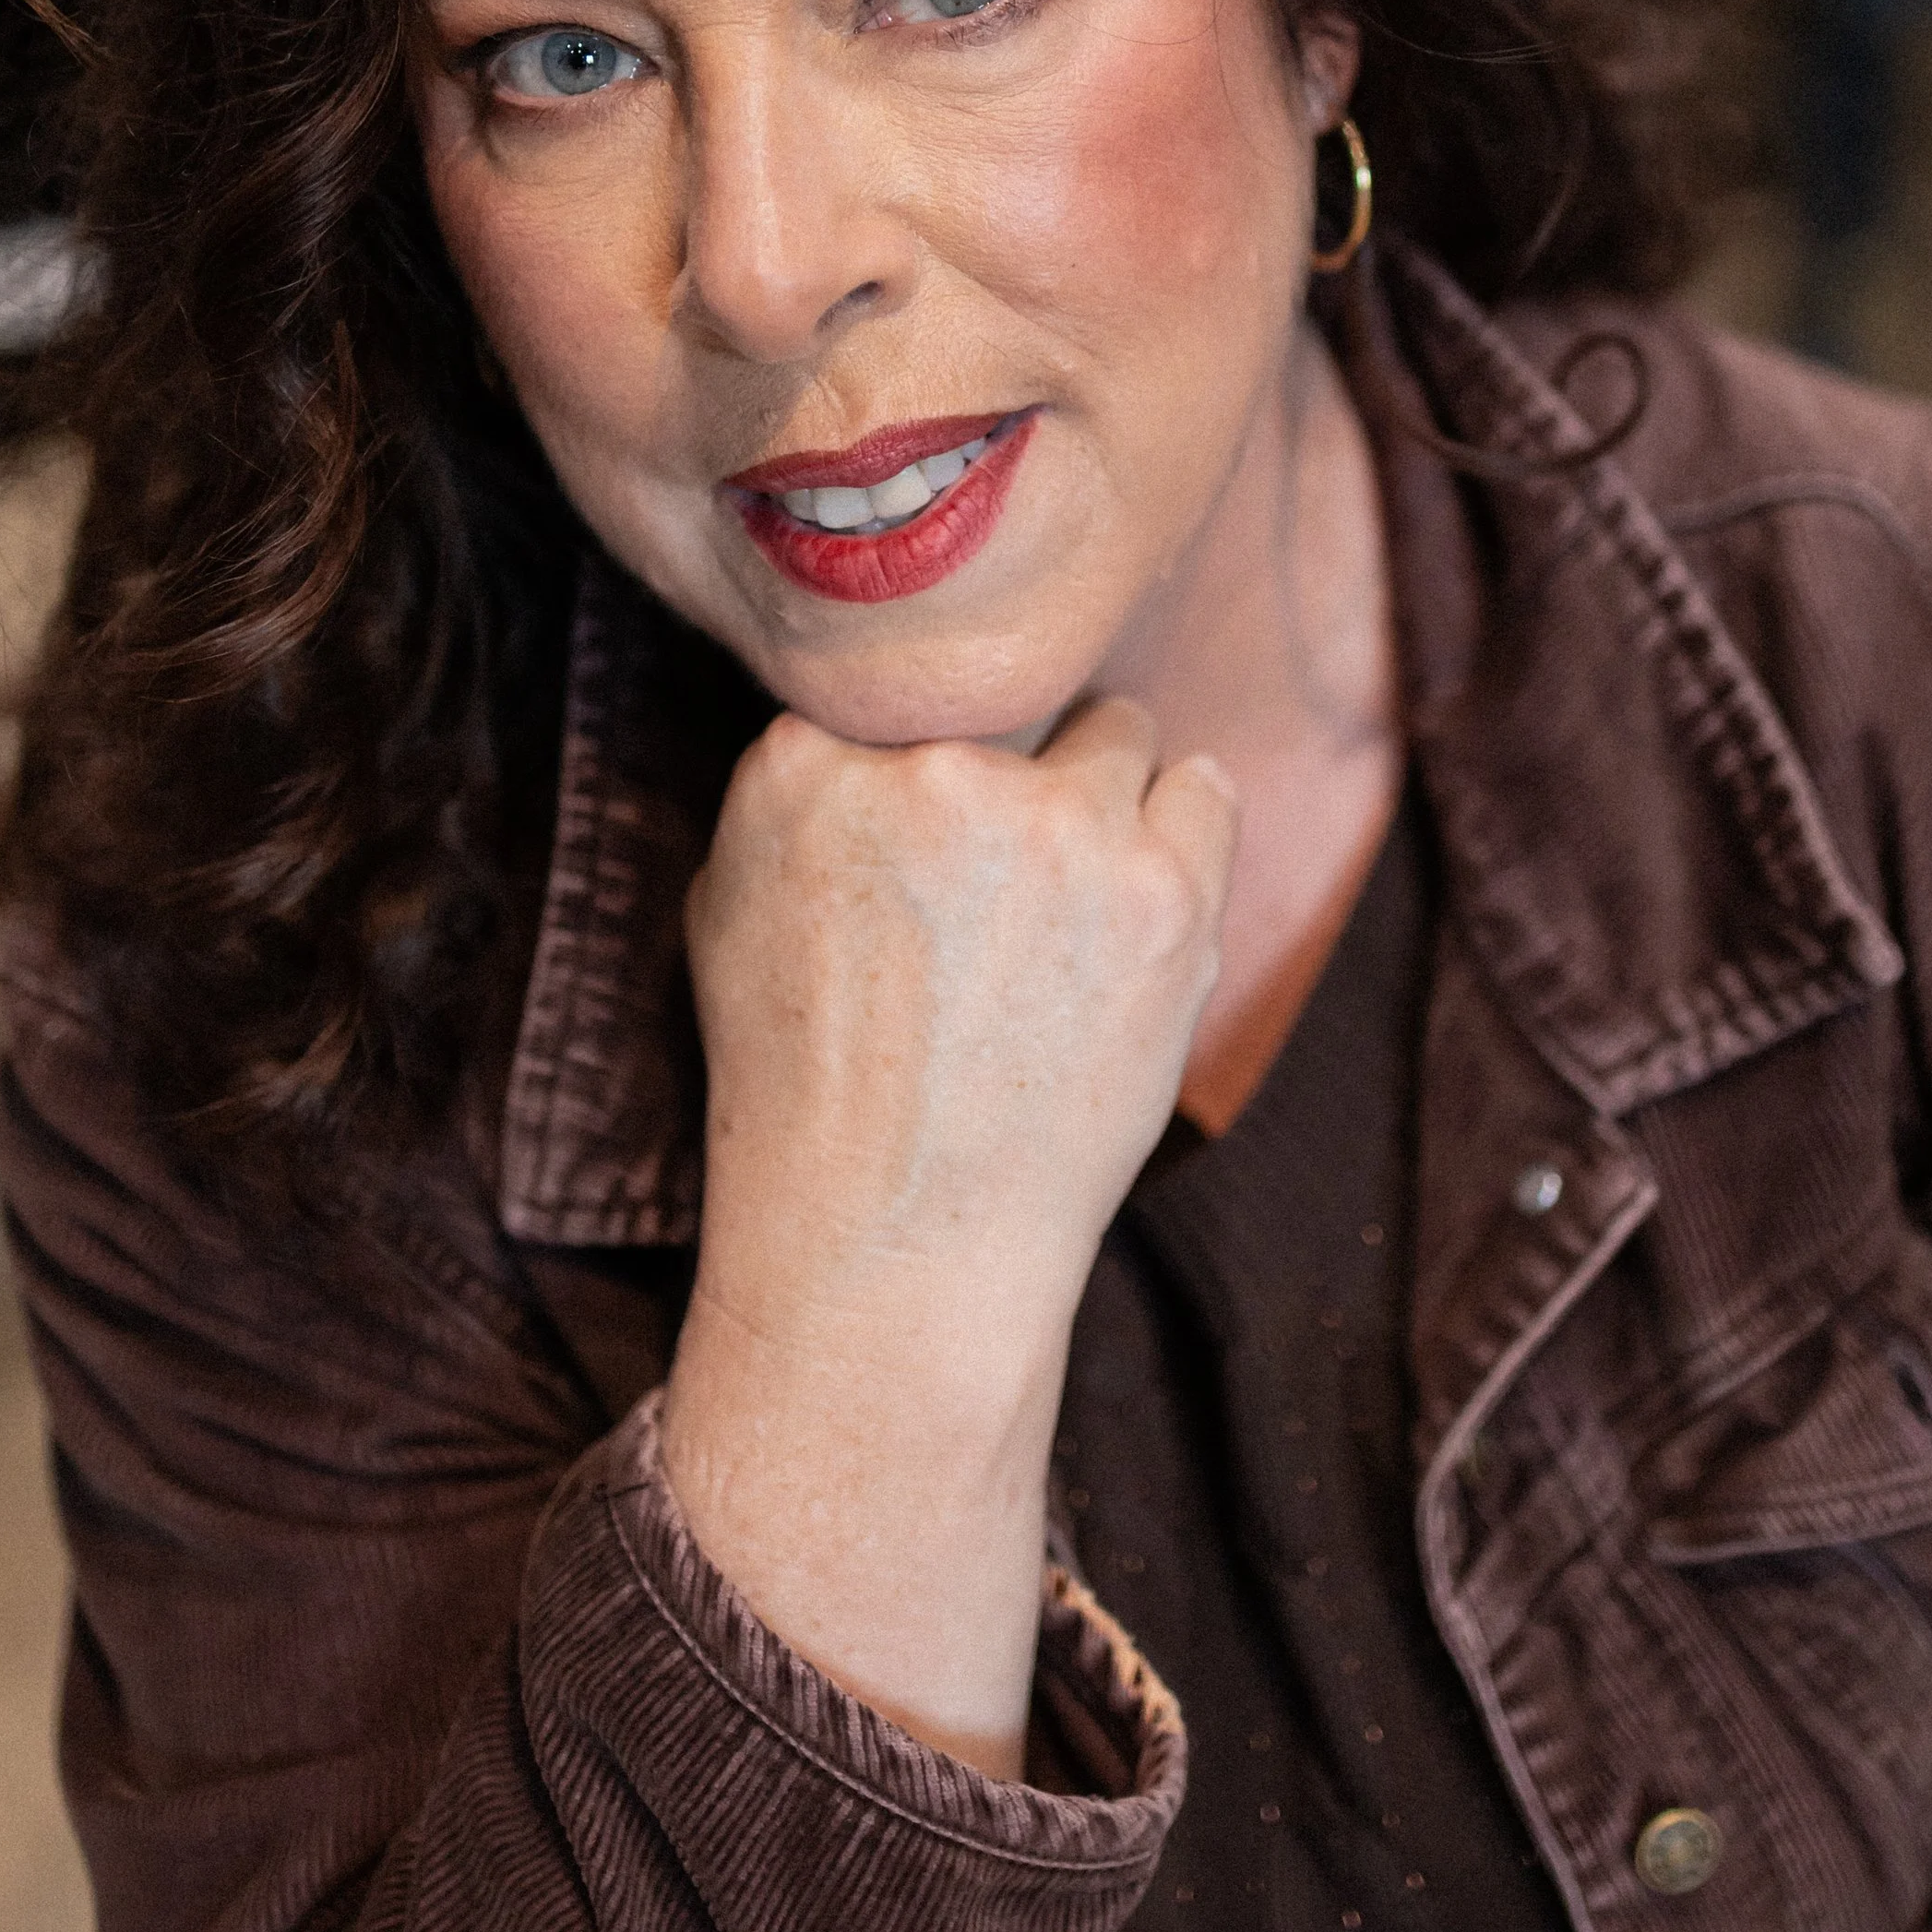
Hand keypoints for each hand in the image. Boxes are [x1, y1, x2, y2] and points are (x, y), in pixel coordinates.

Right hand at [661, 698, 1236, 1773]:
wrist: (897, 1245)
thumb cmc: (801, 1094)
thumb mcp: (728, 913)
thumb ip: (797, 791)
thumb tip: (882, 724)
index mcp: (805, 766)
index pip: (892, 685)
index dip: (916, 753)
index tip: (927, 827)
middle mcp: (939, 774)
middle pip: (1014, 700)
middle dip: (1012, 769)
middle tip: (1003, 877)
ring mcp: (1062, 827)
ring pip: (1117, 730)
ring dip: (1100, 794)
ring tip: (1069, 900)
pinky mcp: (1164, 891)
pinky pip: (1203, 788)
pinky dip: (1179, 835)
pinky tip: (1135, 907)